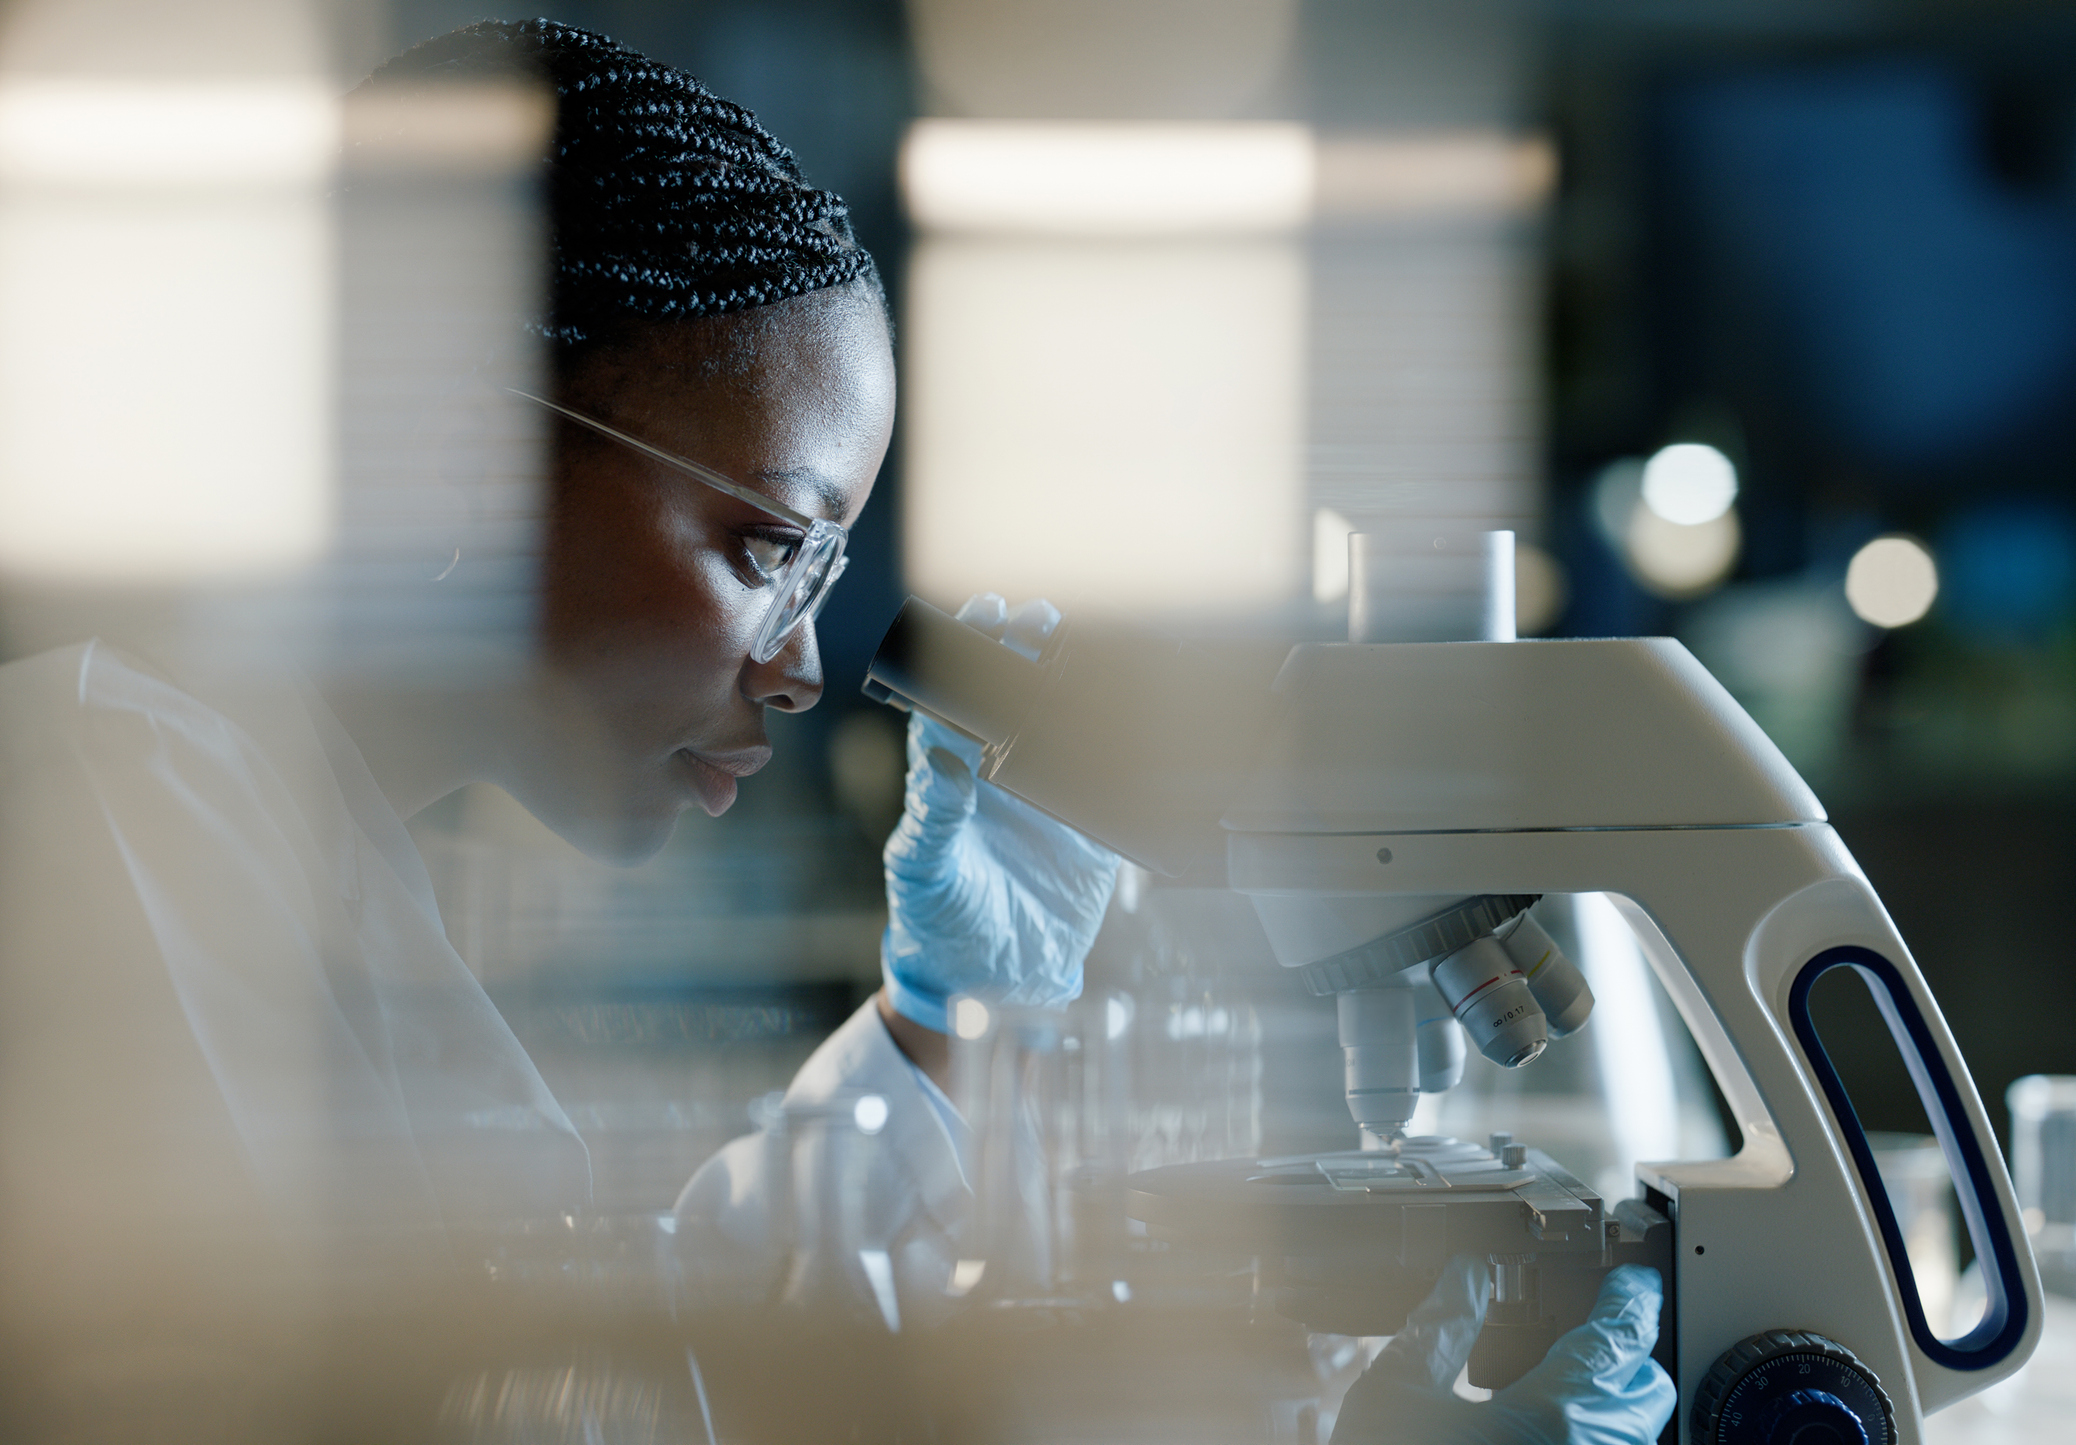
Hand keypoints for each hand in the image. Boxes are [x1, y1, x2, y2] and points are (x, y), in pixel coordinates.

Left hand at [880, 594, 1121, 1034]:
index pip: (955, 700)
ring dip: (1070, 683)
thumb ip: (933, 817)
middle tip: (1043, 615)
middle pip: (1009, 698)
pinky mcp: (1084, 828)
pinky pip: (1103, 775)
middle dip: (1024, 650)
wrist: (994, 982)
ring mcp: (1042, 800)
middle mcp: (997, 778)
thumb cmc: (938, 923)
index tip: (986, 613)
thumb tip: (940, 761)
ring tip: (1086, 640)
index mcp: (951, 779)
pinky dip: (1119, 742)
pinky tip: (1134, 705)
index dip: (969, 653)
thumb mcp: (925, 871)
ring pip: (1057, 725)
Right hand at [1332, 1258, 1674, 1444]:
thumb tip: (1466, 1275)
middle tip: (1589, 1339)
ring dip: (1611, 1408)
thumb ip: (1441, 1325)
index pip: (1618, 1336)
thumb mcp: (1398, 1391)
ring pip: (1635, 1436)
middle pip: (1648, 1390)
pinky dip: (1592, 1439)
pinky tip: (1543, 1438)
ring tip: (1560, 1394)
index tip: (1634, 1281)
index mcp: (1551, 1413)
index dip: (1632, 1298)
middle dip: (1627, 1358)